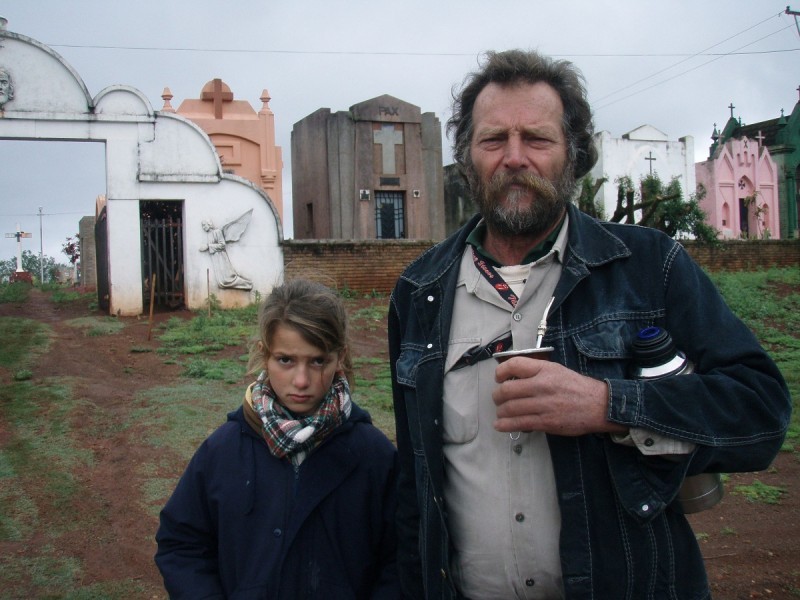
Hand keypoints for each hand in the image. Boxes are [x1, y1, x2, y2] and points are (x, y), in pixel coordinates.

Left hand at [492, 356, 627, 435]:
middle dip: (497, 395)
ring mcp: (543, 404)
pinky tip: (500, 425)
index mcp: (544, 369)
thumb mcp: (556, 370)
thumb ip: (536, 372)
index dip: (500, 371)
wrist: (599, 405)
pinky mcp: (546, 422)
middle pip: (507, 389)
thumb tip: (513, 377)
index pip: (514, 365)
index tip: (498, 378)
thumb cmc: (577, 387)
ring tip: (500, 412)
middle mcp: (542, 385)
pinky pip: (519, 423)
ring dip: (500, 411)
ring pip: (510, 408)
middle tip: (497, 398)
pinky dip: (505, 425)